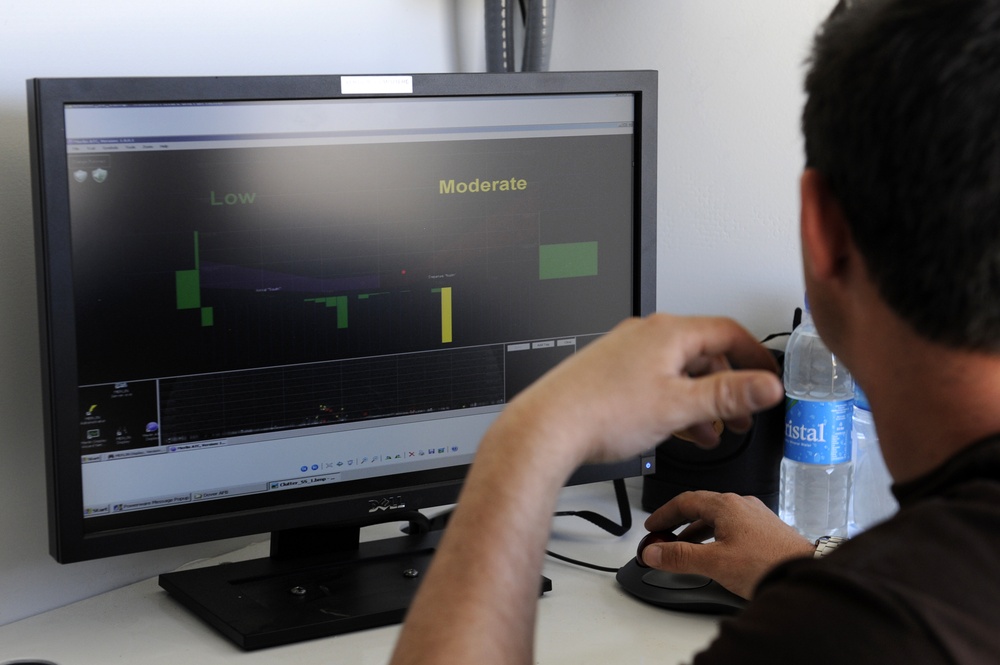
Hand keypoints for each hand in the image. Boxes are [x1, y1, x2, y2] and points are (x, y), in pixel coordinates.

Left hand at [499, 314, 783, 471]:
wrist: (547, 427)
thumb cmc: (600, 412)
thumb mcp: (679, 406)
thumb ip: (728, 396)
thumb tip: (768, 386)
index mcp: (666, 333)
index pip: (727, 332)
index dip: (755, 356)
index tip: (770, 378)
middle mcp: (645, 335)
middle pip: (703, 353)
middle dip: (728, 386)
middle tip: (743, 415)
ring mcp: (625, 354)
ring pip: (678, 371)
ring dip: (701, 400)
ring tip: (713, 432)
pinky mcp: (609, 374)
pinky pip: (655, 382)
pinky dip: (674, 403)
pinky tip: (678, 431)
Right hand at [640, 491, 814, 598]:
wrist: (805, 575)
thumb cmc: (767, 563)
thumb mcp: (714, 562)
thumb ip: (680, 556)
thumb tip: (653, 551)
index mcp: (726, 505)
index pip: (685, 501)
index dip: (664, 514)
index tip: (652, 526)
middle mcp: (742, 505)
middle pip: (701, 507)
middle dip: (679, 523)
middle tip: (664, 536)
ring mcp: (756, 517)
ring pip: (717, 518)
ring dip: (697, 531)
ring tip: (685, 549)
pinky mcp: (766, 531)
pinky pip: (732, 527)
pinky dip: (715, 536)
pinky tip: (715, 553)